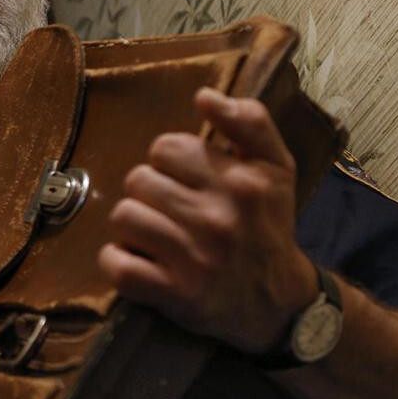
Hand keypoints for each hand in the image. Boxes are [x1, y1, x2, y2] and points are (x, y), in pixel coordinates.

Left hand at [98, 87, 319, 353]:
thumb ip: (250, 121)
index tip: (184, 180)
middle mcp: (218, 218)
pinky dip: (118, 262)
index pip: (166, 147)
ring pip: (124, 217)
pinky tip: (140, 261)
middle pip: (138, 180)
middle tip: (170, 211)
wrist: (279, 303)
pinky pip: (117, 264)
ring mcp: (194, 259)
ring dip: (132, 226)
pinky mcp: (174, 294)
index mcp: (241, 181)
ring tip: (156, 235)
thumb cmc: (268, 226)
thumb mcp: (276, 167)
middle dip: (149, 193)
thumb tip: (205, 95)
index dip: (168, 162)